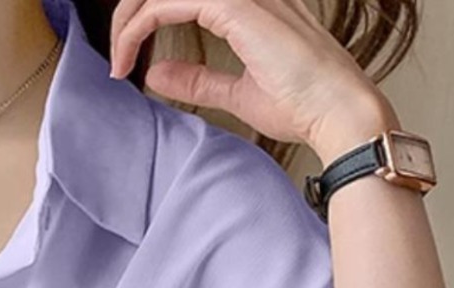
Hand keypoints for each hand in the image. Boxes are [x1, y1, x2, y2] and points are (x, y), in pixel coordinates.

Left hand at [110, 0, 395, 163]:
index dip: (145, 20)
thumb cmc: (302, 105)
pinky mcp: (237, 7)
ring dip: (130, 19)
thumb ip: (198, 79)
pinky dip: (141, 26)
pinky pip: (170, 2)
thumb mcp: (236, 92)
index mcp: (248, 5)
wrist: (336, 111)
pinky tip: (129, 54)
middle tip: (117, 56)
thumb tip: (158, 72)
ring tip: (119, 56)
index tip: (126, 61)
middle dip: (131, 13)